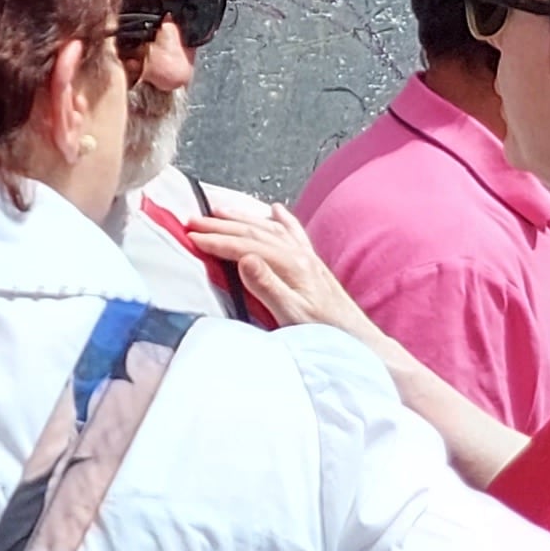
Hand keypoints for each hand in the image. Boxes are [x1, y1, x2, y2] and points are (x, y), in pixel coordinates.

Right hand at [176, 201, 374, 344]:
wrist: (358, 339)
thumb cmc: (324, 332)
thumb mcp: (291, 315)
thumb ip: (267, 286)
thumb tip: (244, 258)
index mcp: (291, 265)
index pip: (244, 246)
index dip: (215, 240)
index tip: (190, 237)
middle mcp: (298, 255)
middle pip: (253, 232)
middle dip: (220, 225)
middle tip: (192, 220)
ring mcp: (306, 257)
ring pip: (268, 229)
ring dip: (241, 218)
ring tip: (217, 211)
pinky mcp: (313, 264)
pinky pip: (294, 234)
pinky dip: (282, 220)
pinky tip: (275, 211)